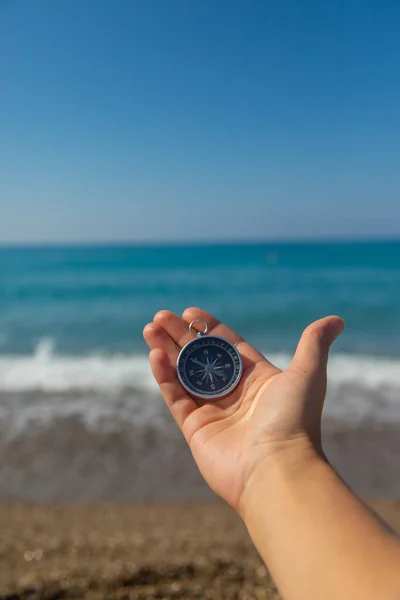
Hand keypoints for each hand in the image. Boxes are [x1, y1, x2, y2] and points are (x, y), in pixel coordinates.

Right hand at [143, 307, 343, 513]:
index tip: (190, 312)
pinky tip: (155, 354)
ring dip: (166, 350)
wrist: (277, 471)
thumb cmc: (294, 420)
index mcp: (257, 379)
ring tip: (149, 328)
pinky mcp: (195, 429)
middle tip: (161, 317)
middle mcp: (235, 394)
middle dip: (181, 335)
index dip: (209, 328)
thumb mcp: (307, 373)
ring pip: (183, 373)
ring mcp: (213, 412)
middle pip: (201, 357)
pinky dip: (164, 376)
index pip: (228, 346)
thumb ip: (313, 343)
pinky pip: (175, 397)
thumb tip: (336, 319)